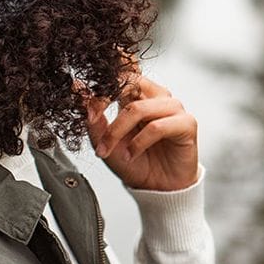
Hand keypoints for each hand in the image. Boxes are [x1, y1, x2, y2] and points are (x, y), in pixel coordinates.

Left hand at [85, 71, 199, 191]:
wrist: (156, 188)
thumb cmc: (133, 161)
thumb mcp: (104, 140)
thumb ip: (93, 115)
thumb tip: (77, 86)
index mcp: (137, 95)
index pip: (120, 75)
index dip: (100, 88)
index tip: (86, 109)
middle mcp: (156, 96)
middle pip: (131, 82)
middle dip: (106, 100)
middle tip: (92, 119)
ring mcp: (173, 108)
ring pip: (138, 108)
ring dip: (118, 130)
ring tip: (109, 150)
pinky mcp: (186, 124)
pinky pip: (157, 127)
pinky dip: (138, 143)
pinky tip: (130, 155)